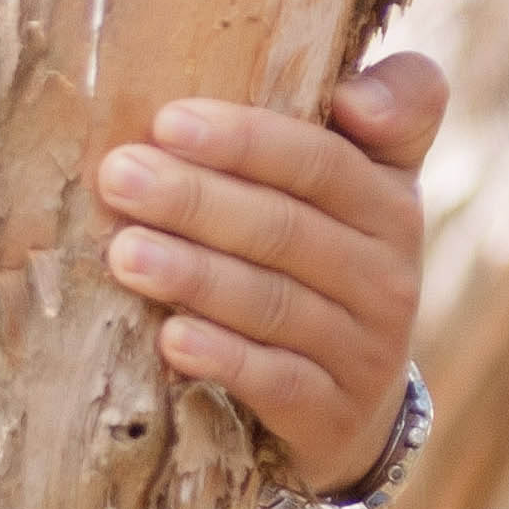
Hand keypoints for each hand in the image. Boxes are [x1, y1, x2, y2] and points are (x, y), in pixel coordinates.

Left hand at [95, 54, 442, 493]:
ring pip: (274, 303)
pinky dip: (223, 359)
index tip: (169, 120)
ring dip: (195, 275)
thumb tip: (353, 95)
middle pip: (285, 228)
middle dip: (195, 199)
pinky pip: (278, 381)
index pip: (322, 162)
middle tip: (118, 175)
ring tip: (123, 253)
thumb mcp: (362, 183)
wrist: (356, 400)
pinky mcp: (335, 413)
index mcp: (388, 200)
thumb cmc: (330, 260)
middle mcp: (390, 271)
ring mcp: (367, 347)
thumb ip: (373, 116)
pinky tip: (170, 339)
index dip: (250, 140)